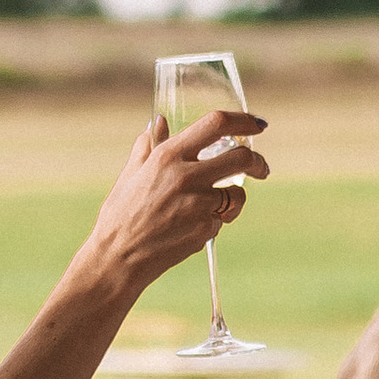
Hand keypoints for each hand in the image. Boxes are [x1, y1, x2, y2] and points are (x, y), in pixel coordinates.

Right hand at [84, 106, 269, 296]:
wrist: (117, 258)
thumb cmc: (120, 216)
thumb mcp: (130, 173)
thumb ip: (149, 145)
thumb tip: (159, 121)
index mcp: (168, 155)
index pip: (217, 124)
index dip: (244, 120)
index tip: (257, 125)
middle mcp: (186, 176)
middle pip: (242, 158)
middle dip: (258, 162)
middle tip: (260, 168)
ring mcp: (198, 204)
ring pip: (238, 194)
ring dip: (234, 198)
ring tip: (218, 205)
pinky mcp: (205, 229)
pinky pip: (222, 219)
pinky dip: (215, 220)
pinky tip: (194, 226)